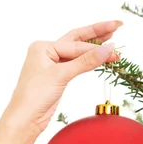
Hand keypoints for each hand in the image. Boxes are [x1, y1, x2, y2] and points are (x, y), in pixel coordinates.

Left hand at [5, 20, 122, 134]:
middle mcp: (46, 52)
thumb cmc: (35, 96)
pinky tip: (99, 56)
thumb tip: (108, 50)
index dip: (96, 48)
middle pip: (77, 39)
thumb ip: (85, 62)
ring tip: (113, 37)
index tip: (114, 50)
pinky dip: (88, 60)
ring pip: (77, 52)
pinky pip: (76, 63)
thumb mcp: (61, 75)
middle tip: (117, 24)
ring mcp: (51, 64)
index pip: (75, 45)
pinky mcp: (57, 76)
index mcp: (43, 47)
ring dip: (95, 47)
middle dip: (97, 33)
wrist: (25, 119)